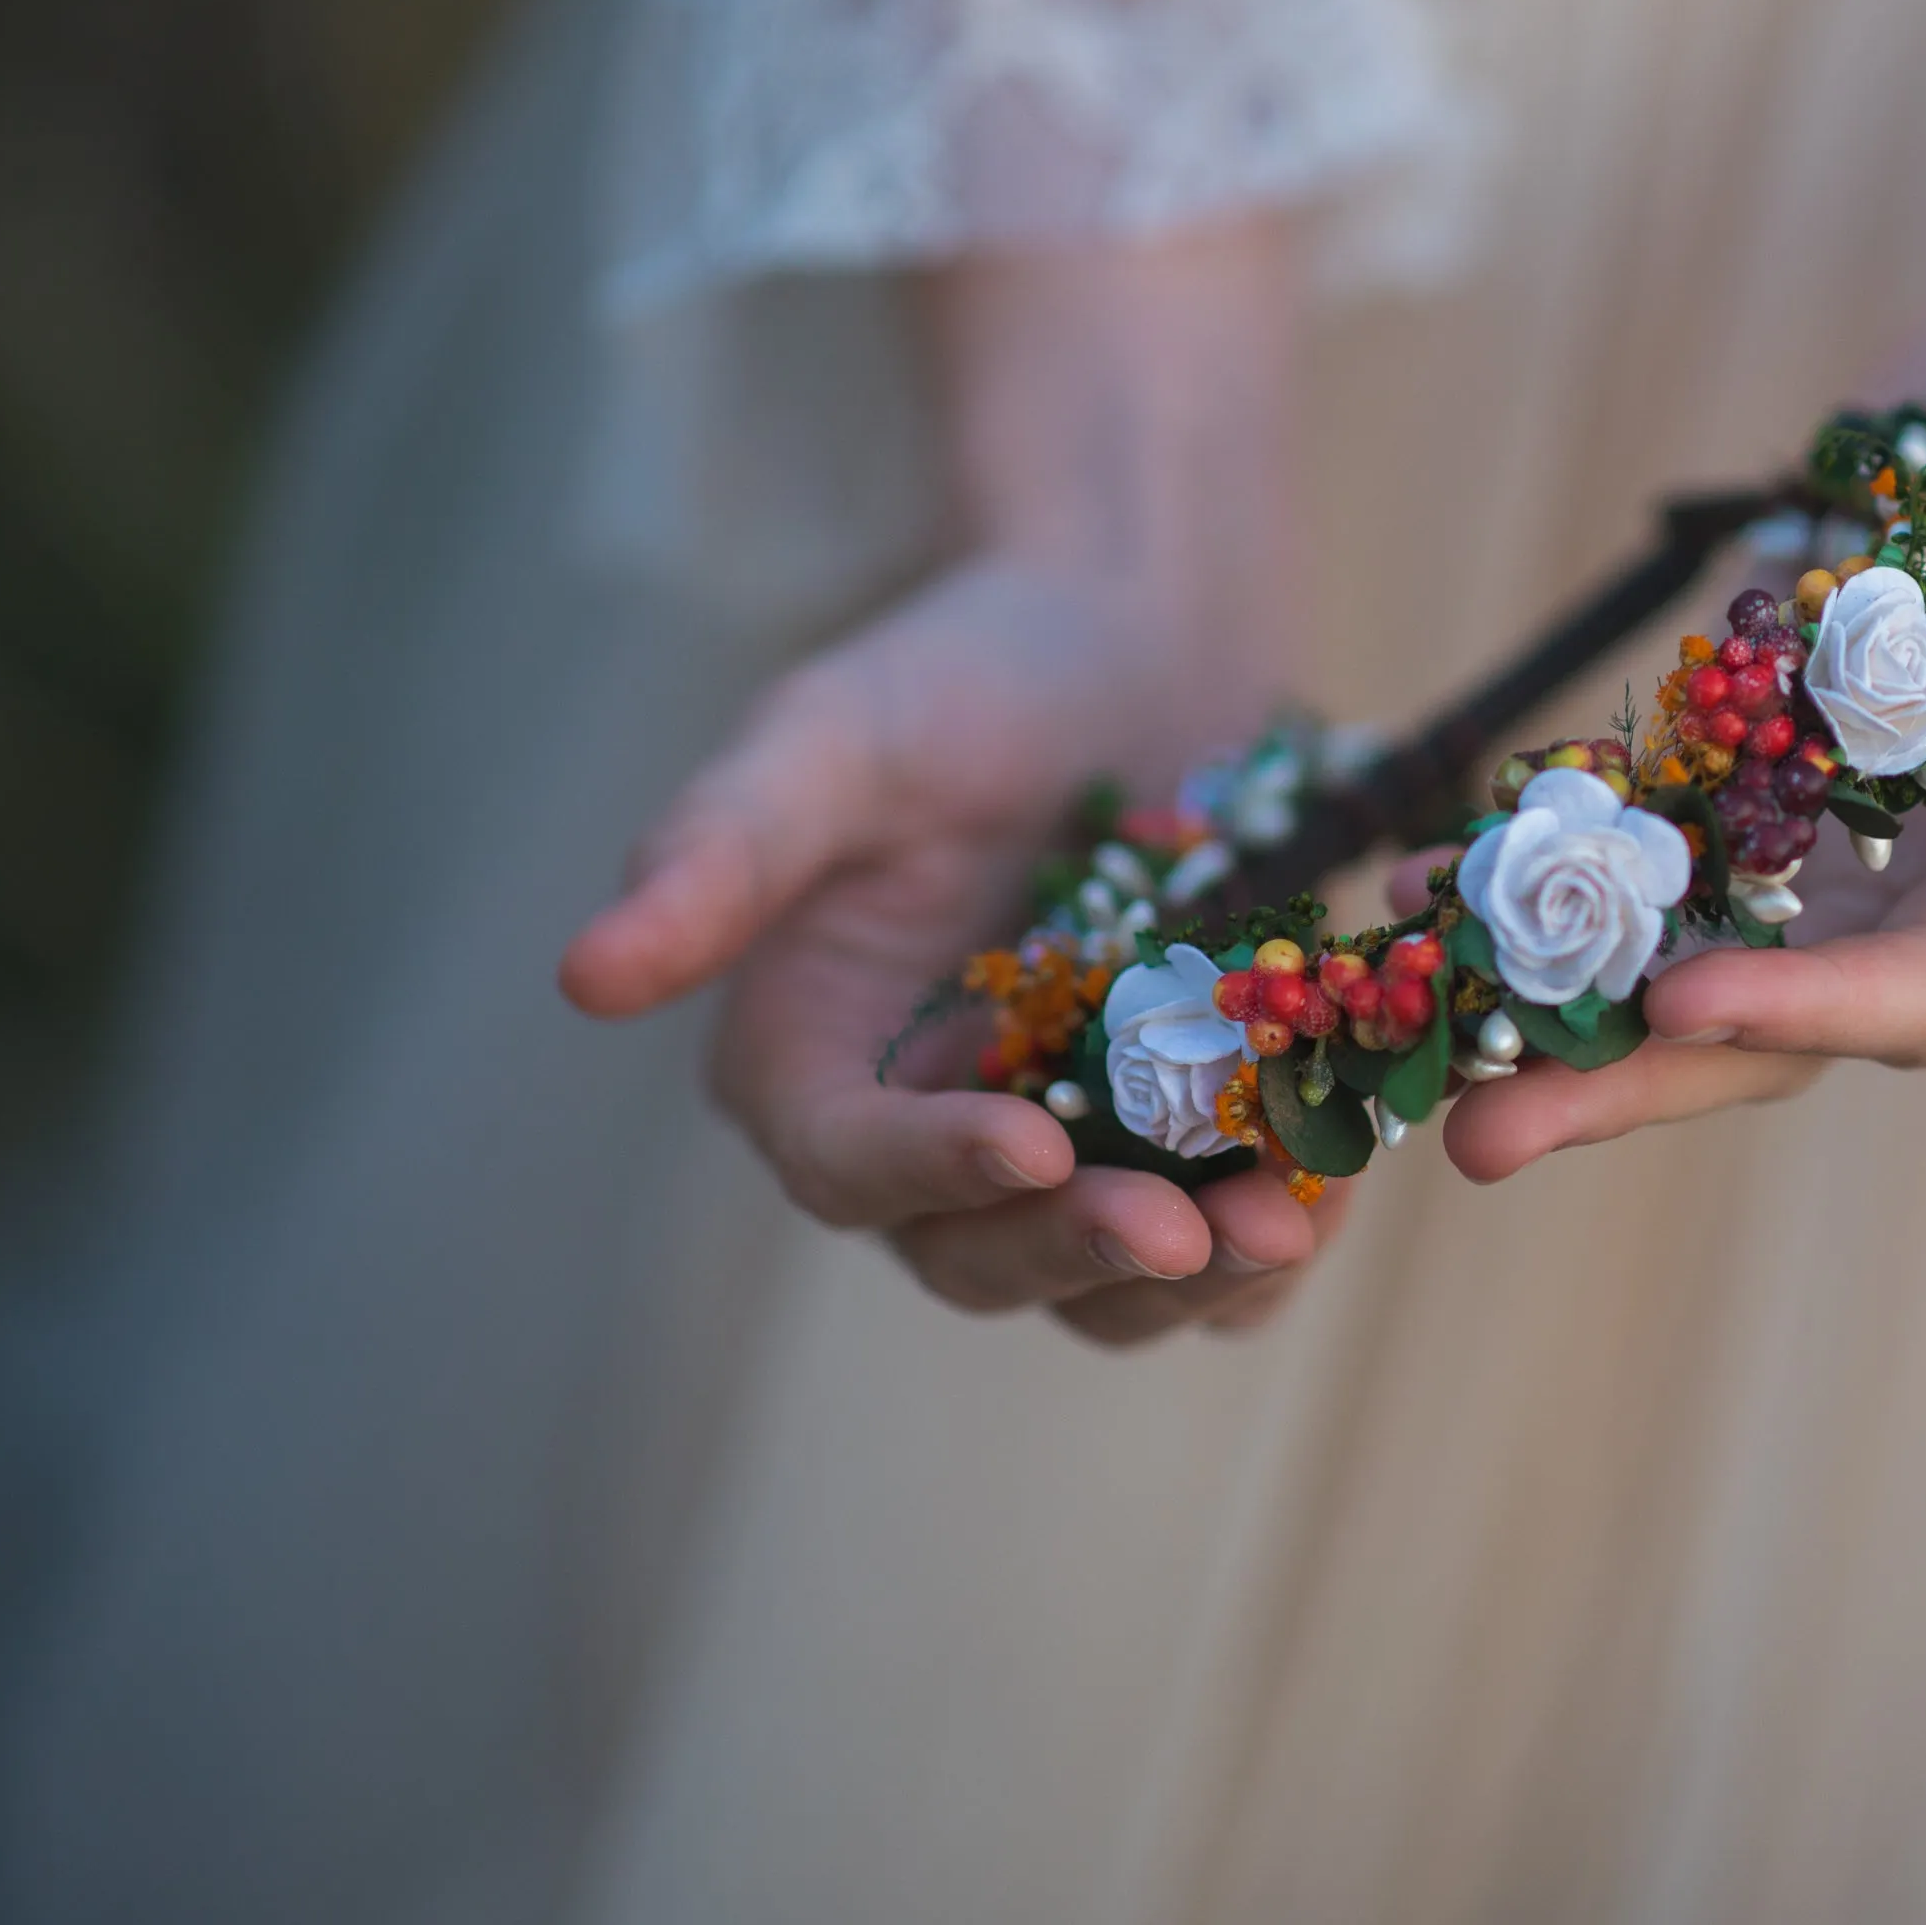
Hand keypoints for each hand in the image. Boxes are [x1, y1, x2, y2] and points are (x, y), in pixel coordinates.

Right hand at [560, 228, 1355, 1344]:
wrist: (1130, 638)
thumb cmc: (957, 676)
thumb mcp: (830, 739)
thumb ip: (720, 851)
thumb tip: (582, 976)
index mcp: (811, 1062)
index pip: (849, 1166)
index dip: (930, 1171)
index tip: (1026, 1141)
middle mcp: (927, 1135)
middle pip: (983, 1256)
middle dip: (1083, 1251)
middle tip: (1188, 1227)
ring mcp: (1064, 1151)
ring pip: (1111, 1286)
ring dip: (1197, 1278)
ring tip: (1289, 1225)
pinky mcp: (1184, 1143)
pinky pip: (1223, 1244)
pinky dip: (1275, 1236)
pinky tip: (1342, 1181)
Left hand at [1444, 125, 1925, 1180]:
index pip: (1923, 991)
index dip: (1802, 1014)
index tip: (1672, 1011)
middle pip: (1775, 1020)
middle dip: (1630, 1077)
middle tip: (1476, 1134)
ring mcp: (1842, 827)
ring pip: (1689, 947)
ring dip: (1558, 998)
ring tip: (1414, 1021)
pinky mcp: (1764, 752)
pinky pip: (1647, 834)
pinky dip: (1546, 862)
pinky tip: (1428, 872)